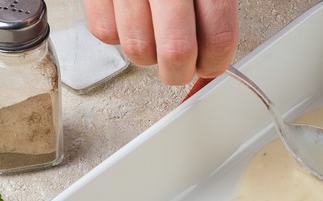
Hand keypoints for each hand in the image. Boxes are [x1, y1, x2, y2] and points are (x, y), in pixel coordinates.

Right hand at [84, 0, 238, 84]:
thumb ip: (217, 6)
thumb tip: (217, 49)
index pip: (218, 37)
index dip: (215, 63)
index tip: (211, 64)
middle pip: (176, 52)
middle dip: (179, 71)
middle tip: (180, 65)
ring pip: (138, 49)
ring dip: (148, 54)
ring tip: (153, 35)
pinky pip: (104, 31)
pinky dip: (117, 34)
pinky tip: (128, 17)